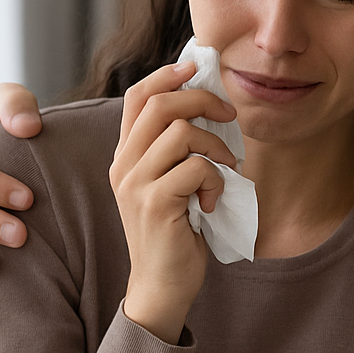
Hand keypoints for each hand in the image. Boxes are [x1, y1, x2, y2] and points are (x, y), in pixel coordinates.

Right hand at [111, 62, 238, 343]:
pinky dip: (215, 179)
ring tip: (224, 170)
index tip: (195, 67)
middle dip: (203, 101)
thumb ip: (175, 150)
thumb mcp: (169, 183)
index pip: (136, 97)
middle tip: (230, 117)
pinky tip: (211, 200)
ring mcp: (136, 184)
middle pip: (161, 105)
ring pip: (181, 133)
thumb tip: (207, 107)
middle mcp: (124, 165)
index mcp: (125, 155)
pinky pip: (195, 168)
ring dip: (215, 147)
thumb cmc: (174, 232)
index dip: (167, 75)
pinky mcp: (155, 204)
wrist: (161, 285)